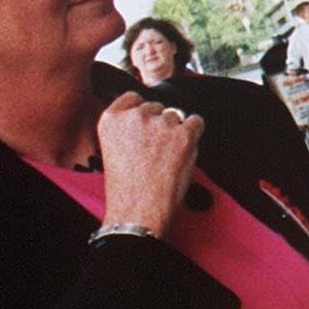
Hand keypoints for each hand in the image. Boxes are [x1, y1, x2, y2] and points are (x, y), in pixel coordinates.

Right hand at [98, 92, 203, 233]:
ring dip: (175, 131)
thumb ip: (126, 128)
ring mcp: (161, 123)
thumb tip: (147, 117)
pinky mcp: (184, 134)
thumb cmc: (126, 188)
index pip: (133, 97)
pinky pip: (196, 122)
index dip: (142, 111)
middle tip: (156, 149)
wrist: (138, 210)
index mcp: (112, 119)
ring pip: (176, 116)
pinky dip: (194, 133)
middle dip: (159, 124)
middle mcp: (136, 116)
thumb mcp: (112, 149)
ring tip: (167, 157)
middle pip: (156, 107)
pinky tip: (185, 149)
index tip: (145, 124)